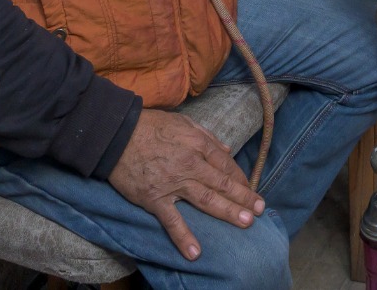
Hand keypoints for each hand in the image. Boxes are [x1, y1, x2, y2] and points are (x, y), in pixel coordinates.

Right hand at [108, 108, 264, 260]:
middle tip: (260, 209)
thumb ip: (207, 137)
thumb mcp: (184, 123)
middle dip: (243, 197)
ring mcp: (173, 184)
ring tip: (247, 222)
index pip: (226, 165)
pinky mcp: (155, 199)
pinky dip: (183, 237)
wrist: (116, 136)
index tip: (250, 190)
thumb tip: (226, 150)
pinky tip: (196, 253)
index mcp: (198, 146)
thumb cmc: (150, 126)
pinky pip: (172, 221)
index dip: (240, 179)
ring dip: (228, 212)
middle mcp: (191, 165)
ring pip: (206, 200)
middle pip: (222, 184)